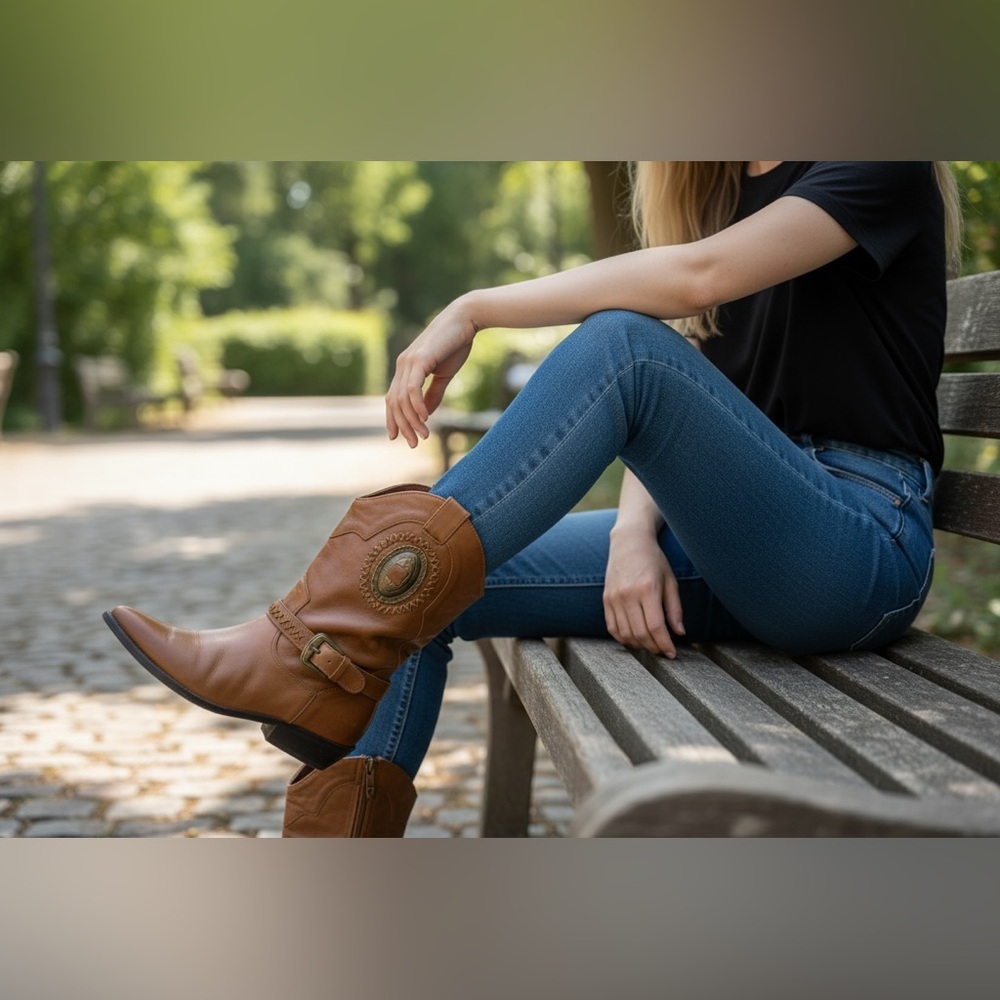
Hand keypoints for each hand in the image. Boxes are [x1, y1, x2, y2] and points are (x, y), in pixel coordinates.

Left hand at [386, 298, 477, 447]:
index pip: (393, 399)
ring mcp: (408, 362)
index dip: (393, 419)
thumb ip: (433, 394)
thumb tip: (426, 414)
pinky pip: (412, 389)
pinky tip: (425, 419)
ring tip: (423, 435)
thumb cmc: (456, 344)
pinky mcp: (419, 360)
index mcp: (406, 368)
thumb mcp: (443, 375)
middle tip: (413, 444)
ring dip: (411, 420)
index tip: (398, 437)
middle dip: (402, 426)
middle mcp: (402, 365)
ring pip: (402, 399)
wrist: (465, 319)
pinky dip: (417, 406)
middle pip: (394, 403)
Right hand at [603, 526, 684, 657]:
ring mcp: (614, 597)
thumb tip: (679, 633)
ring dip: (639, 645)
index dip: (665, 644)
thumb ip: (675, 609)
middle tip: (663, 651)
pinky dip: (624, 638)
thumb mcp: (670, 581)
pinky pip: (612, 627)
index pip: (655, 626)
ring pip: (625, 634)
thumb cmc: (653, 559)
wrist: (628, 542)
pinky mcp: (606, 599)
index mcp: (647, 589)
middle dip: (654, 647)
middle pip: (640, 633)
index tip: (672, 653)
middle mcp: (627, 595)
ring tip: (651, 645)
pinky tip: (635, 639)